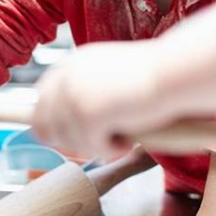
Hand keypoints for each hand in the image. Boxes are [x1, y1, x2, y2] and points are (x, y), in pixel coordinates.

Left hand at [33, 40, 174, 156]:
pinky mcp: (87, 113)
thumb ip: (83, 92)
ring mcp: (74, 95)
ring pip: (68, 141)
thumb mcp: (107, 76)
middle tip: (102, 141)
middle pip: (45, 126)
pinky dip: (110, 149)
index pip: (40, 102)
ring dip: (96, 146)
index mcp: (70, 65)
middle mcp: (66, 77)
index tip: (71, 137)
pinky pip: (90, 147)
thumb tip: (58, 126)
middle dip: (72, 141)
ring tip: (122, 134)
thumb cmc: (153, 76)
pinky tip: (127, 137)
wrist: (174, 71)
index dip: (53, 125)